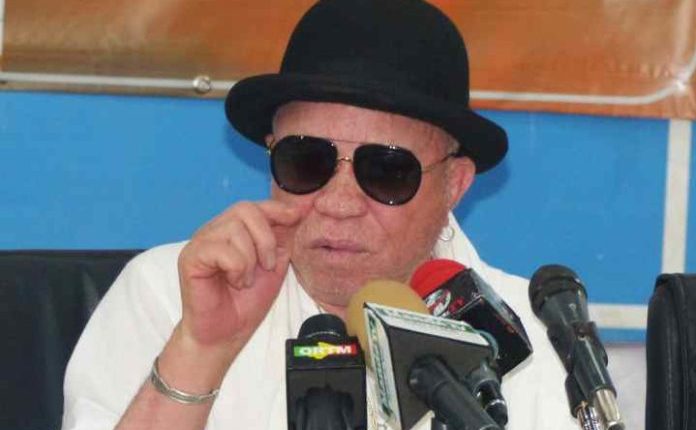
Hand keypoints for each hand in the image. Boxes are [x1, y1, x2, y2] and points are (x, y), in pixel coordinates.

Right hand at [177, 200, 300, 359]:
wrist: (226, 333)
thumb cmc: (246, 302)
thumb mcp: (274, 266)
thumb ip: (281, 240)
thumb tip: (295, 213)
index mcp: (232, 231)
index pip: (253, 206)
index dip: (275, 208)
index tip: (296, 216)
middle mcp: (214, 231)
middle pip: (245, 210)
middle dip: (265, 238)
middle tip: (267, 265)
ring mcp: (200, 242)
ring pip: (235, 230)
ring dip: (250, 259)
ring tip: (245, 280)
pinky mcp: (190, 257)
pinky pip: (222, 250)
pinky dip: (237, 268)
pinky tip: (233, 282)